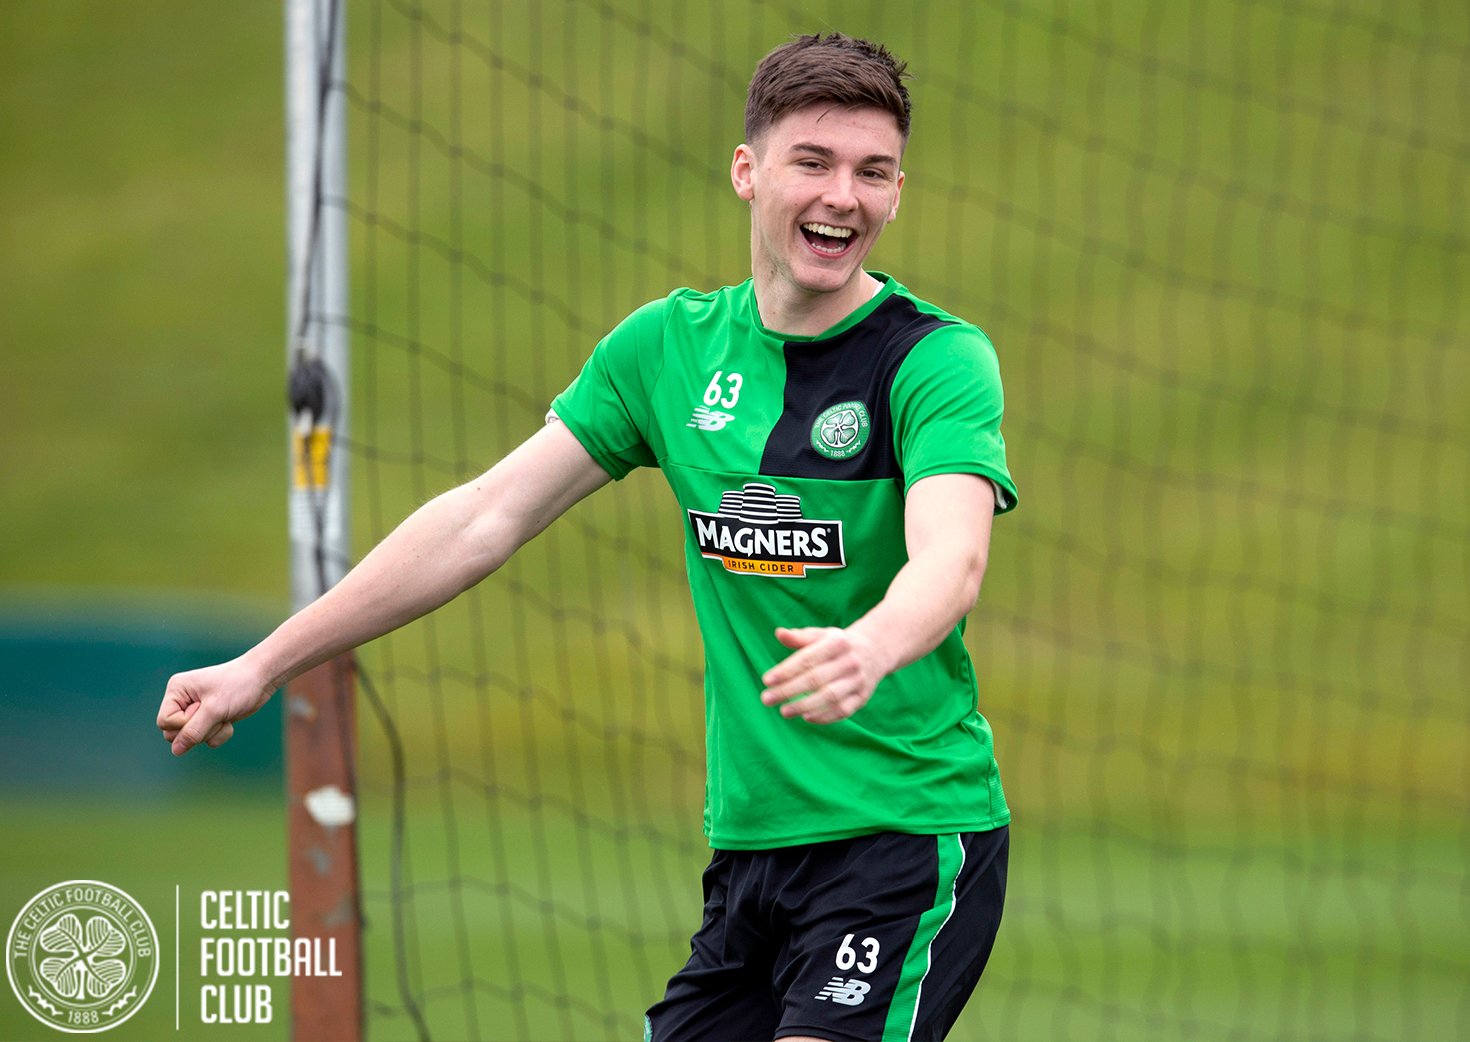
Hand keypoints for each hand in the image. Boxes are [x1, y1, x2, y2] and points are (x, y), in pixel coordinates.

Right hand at [156, 658, 273, 755]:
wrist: (262, 679)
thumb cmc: (238, 687)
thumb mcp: (214, 710)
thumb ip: (193, 731)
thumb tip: (176, 751)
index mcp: (176, 690)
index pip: (164, 722)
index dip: (184, 723)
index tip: (203, 710)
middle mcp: (182, 700)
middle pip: (174, 733)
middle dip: (199, 729)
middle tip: (216, 713)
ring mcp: (195, 710)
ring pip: (192, 739)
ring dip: (212, 731)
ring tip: (225, 713)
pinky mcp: (208, 719)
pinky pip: (206, 739)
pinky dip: (220, 732)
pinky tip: (230, 718)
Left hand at [759, 626, 888, 723]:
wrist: (875, 652)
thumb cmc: (839, 644)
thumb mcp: (822, 635)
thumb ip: (800, 637)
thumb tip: (779, 633)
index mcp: (837, 643)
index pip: (808, 659)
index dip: (786, 670)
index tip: (766, 680)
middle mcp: (850, 662)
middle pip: (816, 679)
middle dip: (789, 691)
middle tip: (766, 699)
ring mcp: (858, 681)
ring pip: (830, 697)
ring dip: (805, 706)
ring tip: (784, 711)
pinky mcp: (863, 697)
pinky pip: (843, 710)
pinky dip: (825, 716)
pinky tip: (806, 717)